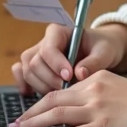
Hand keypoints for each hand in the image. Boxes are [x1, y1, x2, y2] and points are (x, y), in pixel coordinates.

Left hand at [8, 70, 126, 126]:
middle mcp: (91, 91)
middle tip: (15, 124)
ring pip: (57, 115)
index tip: (28, 113)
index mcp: (92, 78)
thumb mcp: (112, 84)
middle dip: (30, 113)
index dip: (39, 103)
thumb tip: (68, 102)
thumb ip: (91, 90)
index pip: (59, 90)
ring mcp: (96, 109)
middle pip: (52, 100)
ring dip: (33, 124)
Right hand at [11, 23, 126, 94]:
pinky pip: (21, 75)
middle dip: (50, 80)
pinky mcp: (34, 67)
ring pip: (27, 72)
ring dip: (41, 86)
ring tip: (60, 93)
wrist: (100, 51)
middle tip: (67, 89)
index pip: (48, 48)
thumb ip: (94, 62)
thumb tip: (79, 74)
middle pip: (34, 63)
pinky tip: (33, 95)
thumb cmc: (102, 47)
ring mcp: (37, 54)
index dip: (56, 64)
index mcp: (59, 31)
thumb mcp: (104, 52)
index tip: (69, 76)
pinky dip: (25, 85)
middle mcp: (44, 42)